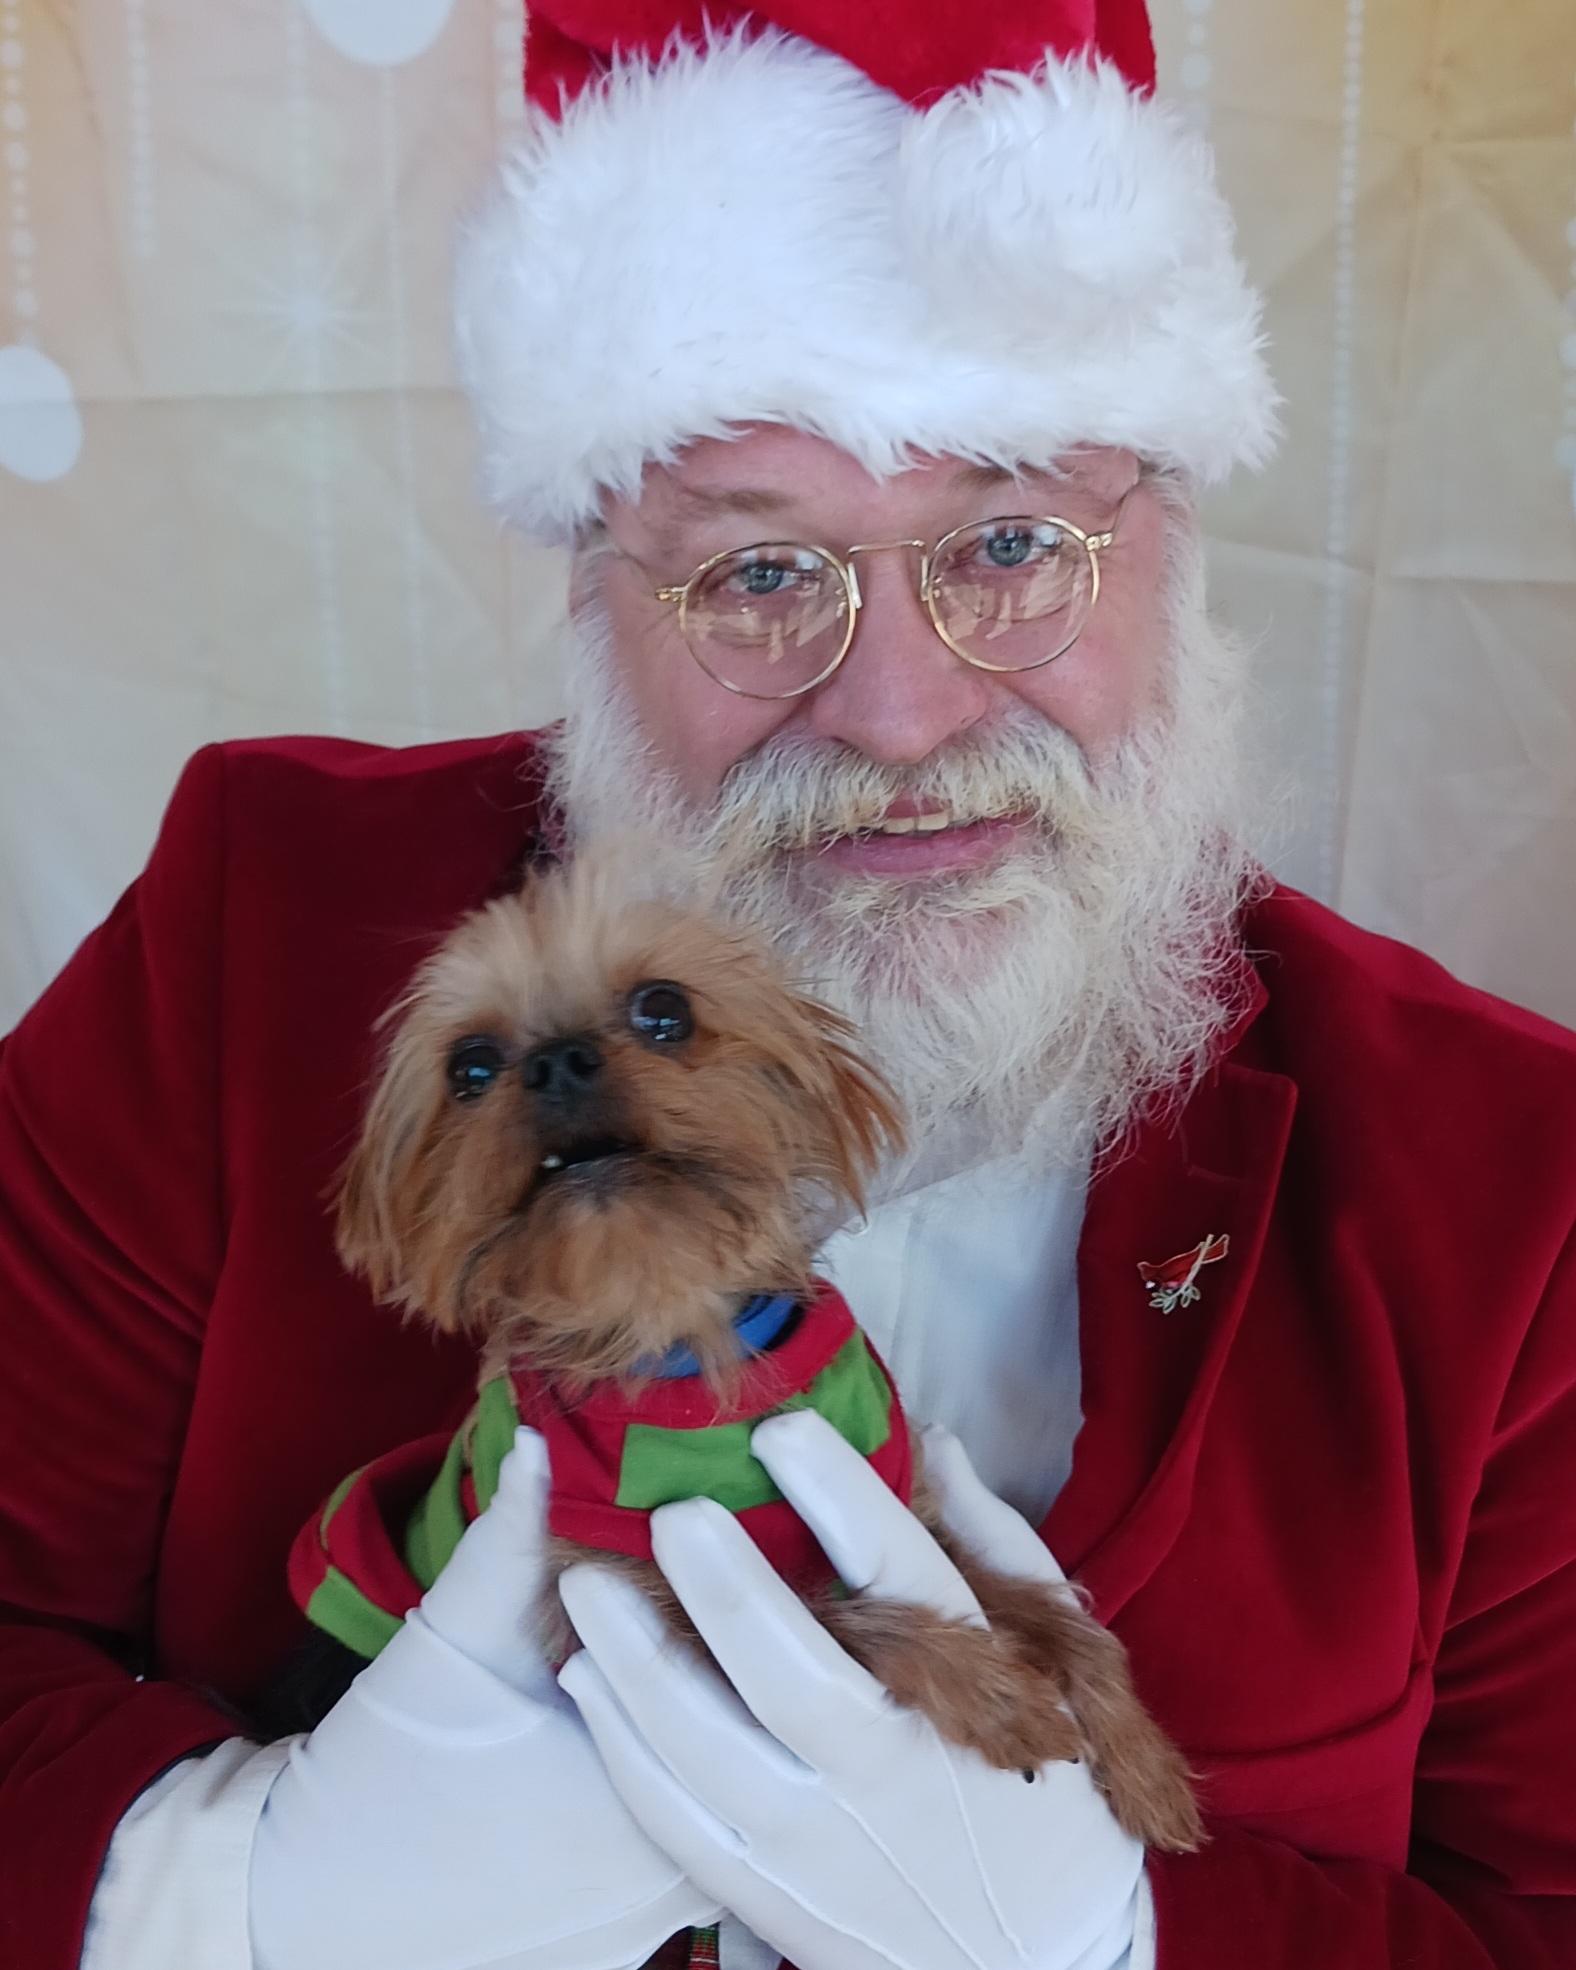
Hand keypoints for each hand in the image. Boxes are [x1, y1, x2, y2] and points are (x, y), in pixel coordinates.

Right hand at [250, 1427, 718, 1969]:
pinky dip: (675, 1822)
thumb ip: (509, 1534)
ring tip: (696, 1687)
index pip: (746, 1707)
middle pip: (746, 1768)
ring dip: (714, 1760)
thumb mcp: (452, 1641)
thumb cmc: (379, 1772)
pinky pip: (679, 1880)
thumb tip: (540, 1434)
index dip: (748, 1639)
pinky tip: (656, 1766)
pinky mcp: (613, 1964)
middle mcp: (660, 1891)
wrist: (296, 1906)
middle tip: (744, 1623)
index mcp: (639, 1806)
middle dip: (742, 1698)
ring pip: (722, 1826)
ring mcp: (640, 1939)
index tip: (755, 1582)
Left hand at [559, 1412, 1143, 1969]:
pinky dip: (622, 1749)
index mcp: (970, 1698)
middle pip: (784, 1666)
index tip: (780, 1428)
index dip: (836, 1492)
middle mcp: (885, 1771)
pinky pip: (675, 1820)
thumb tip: (930, 1441)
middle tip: (669, 1509)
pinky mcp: (770, 1896)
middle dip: (721, 1584)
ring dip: (636, 1660)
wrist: (1037, 1968)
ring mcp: (818, 1842)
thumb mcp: (1062, 1669)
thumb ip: (996, 1548)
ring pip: (703, 1746)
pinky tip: (585, 1681)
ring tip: (584, 1586)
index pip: (898, 1575)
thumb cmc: (1054, 1800)